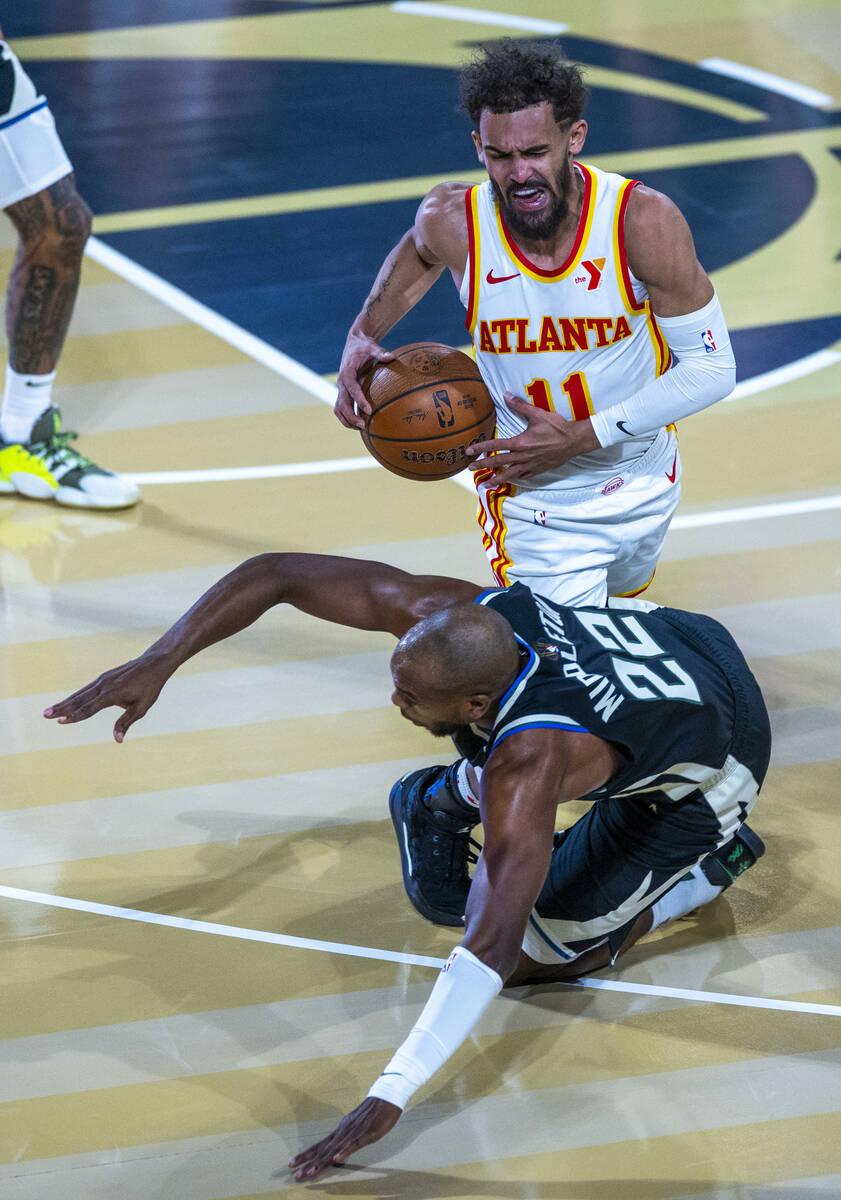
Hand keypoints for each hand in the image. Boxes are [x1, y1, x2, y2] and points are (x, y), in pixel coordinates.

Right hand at [42, 652, 173, 741]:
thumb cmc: (150, 687)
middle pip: (79, 699)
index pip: (90, 708)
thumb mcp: (142, 707)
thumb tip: (117, 740)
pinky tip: (66, 703)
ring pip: (80, 693)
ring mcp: (102, 680)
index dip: (75, 716)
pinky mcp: (103, 677)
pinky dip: (75, 696)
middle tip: (45, 715)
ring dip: (64, 702)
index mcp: (113, 694)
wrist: (153, 663)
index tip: (61, 722)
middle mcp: (104, 685)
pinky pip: (86, 689)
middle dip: (62, 708)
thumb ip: (126, 722)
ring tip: (49, 710)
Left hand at [288, 1097, 401, 1179]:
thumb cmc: (373, 1113)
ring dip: (322, 1162)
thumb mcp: (356, 1126)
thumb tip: (339, 1148)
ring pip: (334, 1150)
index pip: (320, 1145)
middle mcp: (343, 1132)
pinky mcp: (365, 1134)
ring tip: (310, 1172)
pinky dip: (344, 1152)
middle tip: (296, 1174)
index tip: (293, 1164)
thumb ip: (348, 1138)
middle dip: (308, 1162)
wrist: (385, 1098)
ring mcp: (353, 1133)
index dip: (307, 1155)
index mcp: (341, 1131)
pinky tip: (336, 1159)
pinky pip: (353, 1145)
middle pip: (323, 1149)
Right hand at [335, 330, 394, 429]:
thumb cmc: (364, 346)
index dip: (359, 400)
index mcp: (347, 372)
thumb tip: (391, 357)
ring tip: (361, 429)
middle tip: (363, 425)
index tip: (369, 410)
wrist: (354, 344)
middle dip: (351, 416)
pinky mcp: (344, 392)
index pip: (351, 388)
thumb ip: (380, 353)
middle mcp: (341, 382)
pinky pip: (342, 408)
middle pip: (342, 403)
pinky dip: (347, 418)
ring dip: (347, 420)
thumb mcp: (371, 346)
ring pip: (339, 409)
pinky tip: (358, 425)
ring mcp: (341, 389)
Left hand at [466, 392, 598, 483]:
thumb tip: (505, 395)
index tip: (469, 452)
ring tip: (485, 485)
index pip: (495, 446)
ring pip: (509, 474)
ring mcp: (530, 465)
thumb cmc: (557, 427)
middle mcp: (523, 456)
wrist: (575, 441)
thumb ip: (520, 405)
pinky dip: (515, 478)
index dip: (480, 448)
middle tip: (470, 469)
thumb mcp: (538, 414)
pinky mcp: (538, 470)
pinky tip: (511, 479)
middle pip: (498, 463)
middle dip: (483, 466)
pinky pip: (524, 476)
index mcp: (520, 443)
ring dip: (496, 479)